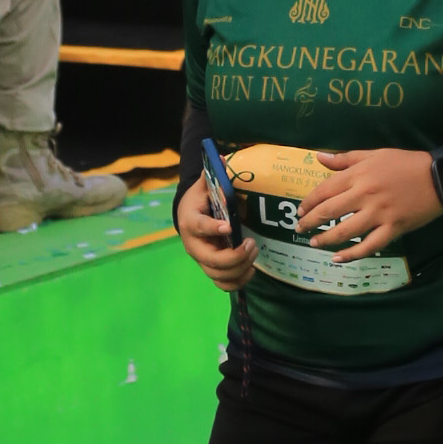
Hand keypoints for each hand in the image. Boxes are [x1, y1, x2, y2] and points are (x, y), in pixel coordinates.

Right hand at [177, 169, 255, 292]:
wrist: (188, 217)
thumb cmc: (199, 201)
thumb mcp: (203, 187)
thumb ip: (213, 177)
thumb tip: (223, 159)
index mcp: (190, 222)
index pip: (199, 227)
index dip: (213, 228)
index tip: (229, 226)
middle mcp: (193, 245)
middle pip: (211, 260)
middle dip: (235, 256)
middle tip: (252, 243)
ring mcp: (202, 260)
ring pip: (218, 275)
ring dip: (239, 268)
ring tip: (254, 252)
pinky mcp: (210, 269)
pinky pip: (223, 284)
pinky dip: (238, 281)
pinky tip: (250, 270)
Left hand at [296, 148, 442, 259]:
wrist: (439, 177)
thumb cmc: (405, 163)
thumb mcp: (374, 154)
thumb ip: (345, 158)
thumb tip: (318, 157)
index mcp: (358, 175)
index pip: (324, 190)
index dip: (308, 203)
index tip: (300, 211)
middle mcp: (365, 195)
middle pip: (329, 212)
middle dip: (310, 222)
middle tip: (300, 229)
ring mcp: (379, 214)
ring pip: (345, 231)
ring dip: (326, 239)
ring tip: (315, 243)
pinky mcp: (393, 229)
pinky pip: (369, 246)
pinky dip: (352, 254)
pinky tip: (338, 258)